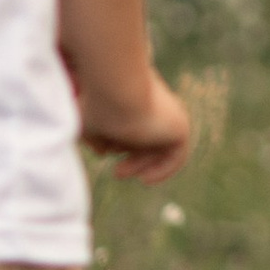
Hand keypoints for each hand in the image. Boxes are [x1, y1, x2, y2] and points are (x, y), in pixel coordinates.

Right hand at [81, 68, 192, 184]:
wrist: (117, 90)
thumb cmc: (97, 104)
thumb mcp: (88, 122)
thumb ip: (95, 135)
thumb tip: (103, 151)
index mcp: (138, 94)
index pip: (134, 122)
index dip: (118, 141)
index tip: (103, 151)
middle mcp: (156, 102)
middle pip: (148, 135)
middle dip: (132, 156)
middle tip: (117, 172)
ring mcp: (170, 114)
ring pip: (158, 145)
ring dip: (141, 163)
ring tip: (119, 173)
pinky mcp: (180, 127)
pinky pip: (176, 156)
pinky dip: (162, 170)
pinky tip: (145, 180)